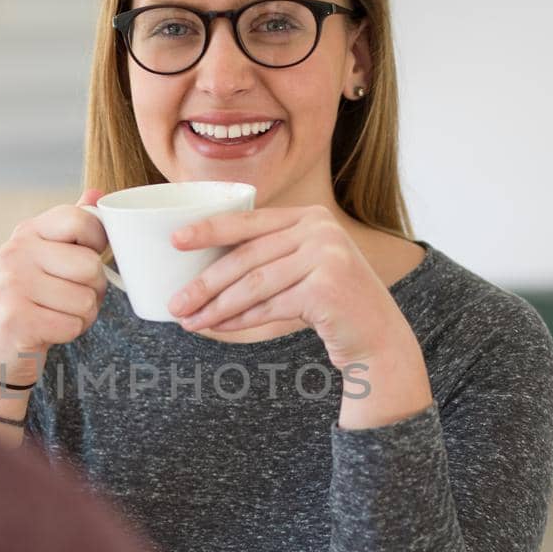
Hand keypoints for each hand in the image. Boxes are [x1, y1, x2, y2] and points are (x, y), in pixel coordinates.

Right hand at [0, 188, 109, 381]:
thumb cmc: (34, 300)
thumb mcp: (49, 257)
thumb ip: (73, 227)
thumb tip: (99, 194)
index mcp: (27, 232)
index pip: (80, 219)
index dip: (99, 241)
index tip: (89, 255)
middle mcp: (15, 253)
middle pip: (91, 265)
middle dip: (94, 289)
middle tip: (71, 296)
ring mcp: (12, 285)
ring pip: (86, 300)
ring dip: (83, 315)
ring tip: (58, 314)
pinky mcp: (16, 320)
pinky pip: (74, 325)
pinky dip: (71, 333)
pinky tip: (50, 330)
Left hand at [166, 204, 405, 365]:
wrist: (377, 335)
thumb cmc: (330, 302)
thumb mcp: (302, 267)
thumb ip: (269, 256)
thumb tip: (203, 267)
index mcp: (309, 216)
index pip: (249, 221)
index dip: (209, 229)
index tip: (175, 240)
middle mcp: (320, 230)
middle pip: (247, 257)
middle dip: (205, 282)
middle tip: (176, 302)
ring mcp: (326, 257)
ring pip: (254, 284)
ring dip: (217, 306)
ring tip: (190, 321)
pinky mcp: (326, 288)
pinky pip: (270, 306)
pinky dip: (241, 320)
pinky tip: (219, 327)